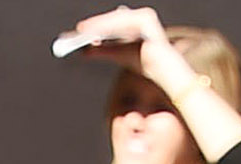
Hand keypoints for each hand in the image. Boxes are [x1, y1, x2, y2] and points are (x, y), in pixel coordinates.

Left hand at [56, 7, 196, 96]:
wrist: (163, 71)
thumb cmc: (144, 63)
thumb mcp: (118, 56)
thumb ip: (102, 51)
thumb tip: (84, 51)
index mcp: (134, 21)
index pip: (111, 22)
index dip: (94, 26)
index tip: (77, 31)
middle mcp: (140, 15)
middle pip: (112, 19)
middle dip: (94, 25)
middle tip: (77, 31)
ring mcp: (144, 16)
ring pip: (116, 20)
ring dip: (99, 25)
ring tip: (83, 32)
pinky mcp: (146, 20)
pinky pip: (123, 23)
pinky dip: (109, 28)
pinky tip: (97, 34)